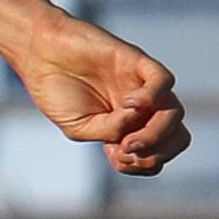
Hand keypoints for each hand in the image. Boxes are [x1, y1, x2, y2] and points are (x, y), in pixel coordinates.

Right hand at [16, 7, 189, 177]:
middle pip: (177, 137)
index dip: (143, 164)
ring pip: (174, 113)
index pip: (157, 154)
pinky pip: (163, 82)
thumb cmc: (57, 90)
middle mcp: (142, 109)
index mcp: (128, 128)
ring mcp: (142, 86)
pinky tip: (127, 102)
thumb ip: (109, 133)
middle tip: (127, 149)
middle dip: (158, 152)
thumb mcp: (79, 127)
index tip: (115, 156)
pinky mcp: (138, 62)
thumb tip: (135, 128)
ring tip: (125, 137)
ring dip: (154, 133)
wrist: (41, 53)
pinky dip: (152, 97)